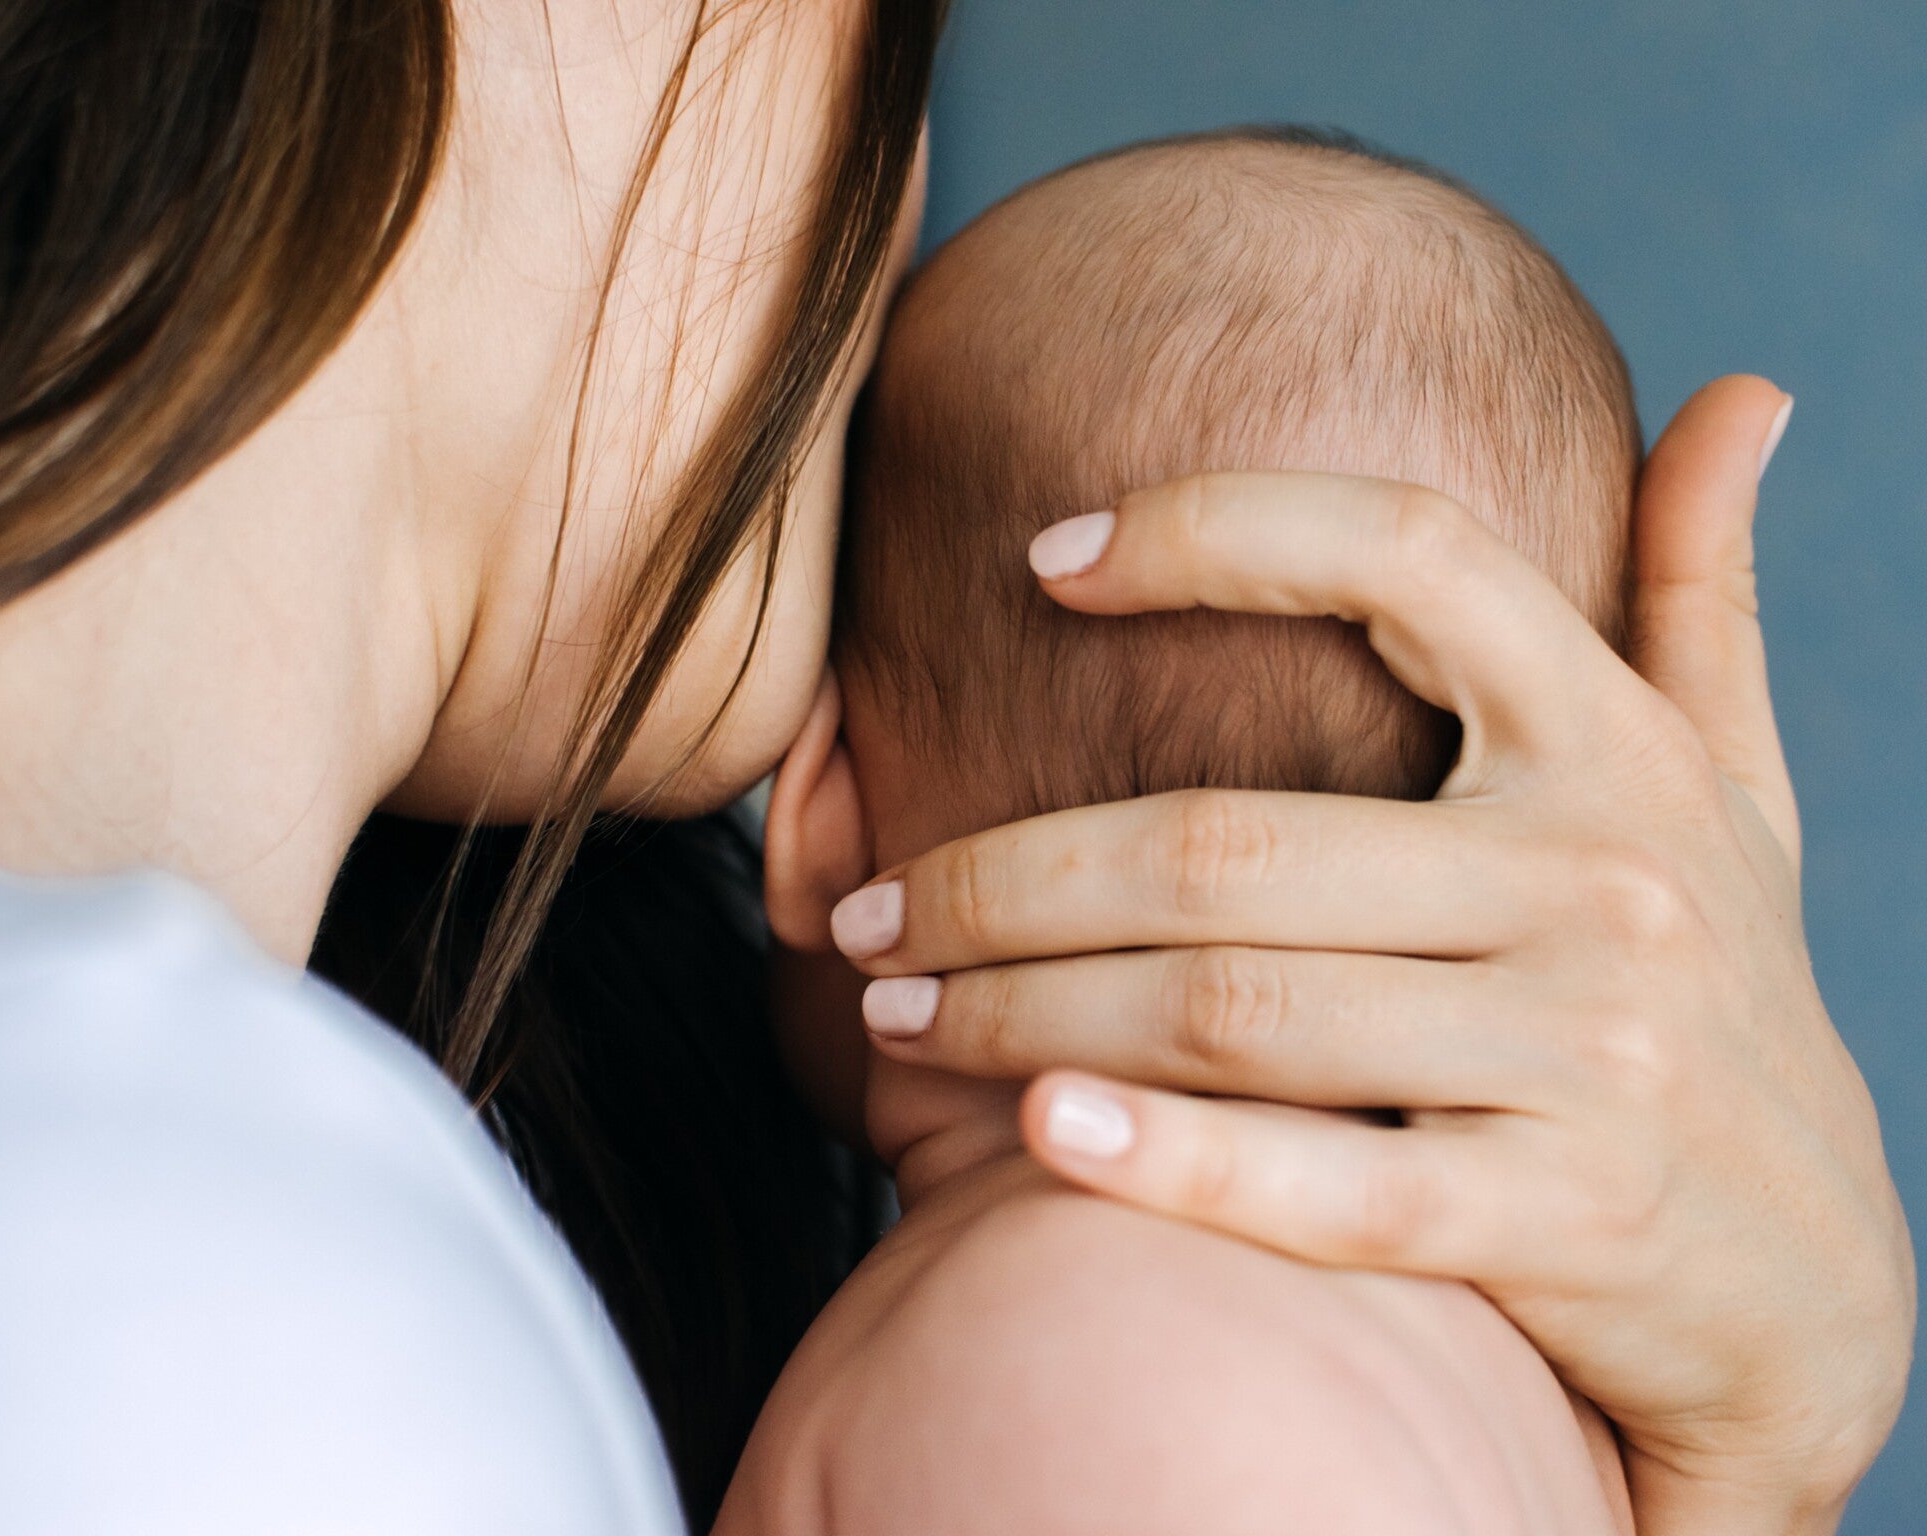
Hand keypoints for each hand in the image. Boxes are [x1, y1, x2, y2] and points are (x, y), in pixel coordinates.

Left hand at [828, 378, 1914, 1534]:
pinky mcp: (1563, 1220)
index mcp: (1614, 742)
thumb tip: (1744, 393)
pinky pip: (1325, 1184)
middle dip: (1002, 881)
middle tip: (866, 915)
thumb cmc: (1720, 1003)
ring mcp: (1590, 1053)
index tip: (1042, 557)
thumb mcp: (1736, 787)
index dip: (1214, 529)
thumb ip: (1702, 591)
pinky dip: (1165, 1159)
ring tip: (887, 1014)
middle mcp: (1603, 876)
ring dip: (1020, 1011)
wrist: (1815, 1290)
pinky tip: (1031, 1135)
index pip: (1405, 555)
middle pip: (1224, 843)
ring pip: (1231, 1008)